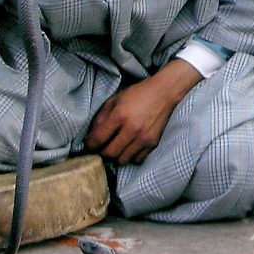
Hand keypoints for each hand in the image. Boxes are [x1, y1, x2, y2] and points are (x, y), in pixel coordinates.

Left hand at [83, 61, 201, 164]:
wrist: (163, 93)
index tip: (89, 144)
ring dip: (116, 156)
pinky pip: (137, 159)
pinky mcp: (153, 143)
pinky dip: (130, 156)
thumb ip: (102, 116)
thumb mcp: (115, 99)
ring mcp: (143, 137)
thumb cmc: (138, 94)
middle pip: (110, 153)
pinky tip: (129, 148)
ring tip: (115, 148)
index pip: (99, 138)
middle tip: (101, 148)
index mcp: (120, 115)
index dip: (90, 144)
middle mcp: (132, 128)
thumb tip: (92, 134)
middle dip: (102, 152)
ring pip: (123, 159)